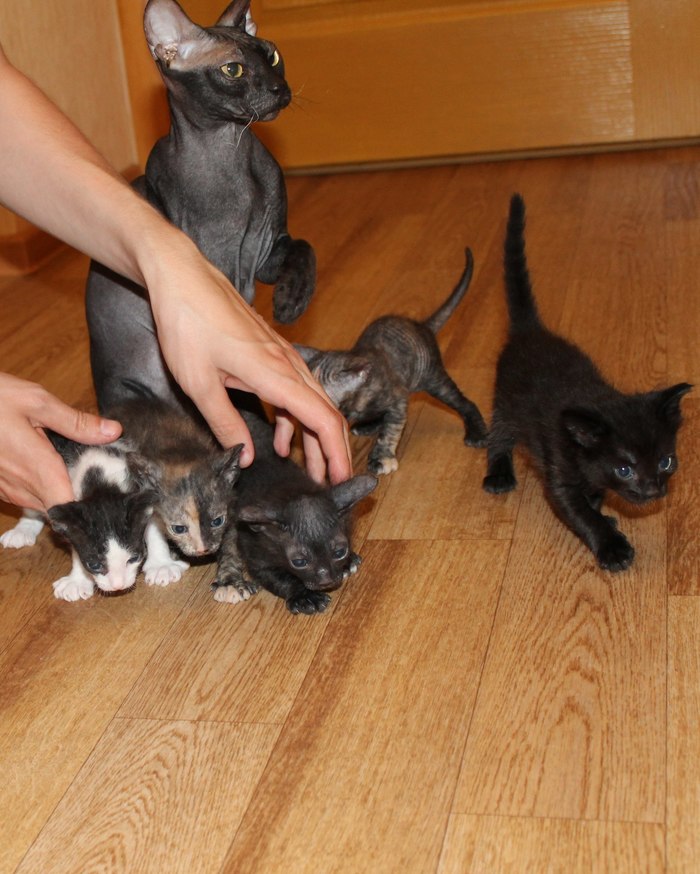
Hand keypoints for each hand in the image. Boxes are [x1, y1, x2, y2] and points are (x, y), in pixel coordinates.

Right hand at [0, 374, 121, 511]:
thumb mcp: (36, 401)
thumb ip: (76, 422)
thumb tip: (113, 432)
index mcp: (37, 467)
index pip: (69, 507)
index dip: (89, 510)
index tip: (107, 501)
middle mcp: (19, 485)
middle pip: (57, 508)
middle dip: (78, 500)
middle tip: (98, 484)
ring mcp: (3, 488)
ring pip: (40, 504)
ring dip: (57, 495)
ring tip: (77, 476)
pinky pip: (22, 496)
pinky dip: (38, 489)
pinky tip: (47, 469)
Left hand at [142, 239, 352, 483]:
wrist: (181, 276)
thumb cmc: (187, 324)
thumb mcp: (199, 383)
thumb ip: (225, 423)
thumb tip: (247, 458)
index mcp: (276, 374)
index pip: (324, 420)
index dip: (337, 453)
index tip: (342, 481)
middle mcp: (288, 364)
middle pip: (327, 414)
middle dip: (334, 451)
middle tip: (333, 484)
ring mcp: (281, 356)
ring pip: (313, 403)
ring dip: (315, 438)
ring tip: (311, 470)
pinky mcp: (270, 353)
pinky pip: (294, 391)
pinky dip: (294, 420)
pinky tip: (280, 440)